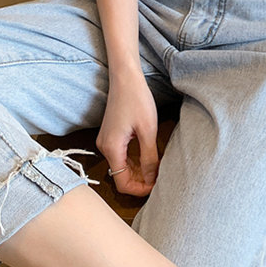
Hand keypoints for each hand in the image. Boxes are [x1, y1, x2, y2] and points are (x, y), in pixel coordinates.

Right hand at [96, 71, 160, 196]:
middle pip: (121, 176)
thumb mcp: (148, 130)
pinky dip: (134, 161)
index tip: (157, 186)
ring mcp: (106, 141)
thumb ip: (149, 157)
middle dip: (141, 181)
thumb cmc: (137, 99)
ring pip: (122, 167)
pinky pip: (122, 156)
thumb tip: (152, 179)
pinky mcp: (111, 136)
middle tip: (161, 179)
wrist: (125, 77)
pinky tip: (149, 158)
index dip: (139, 189)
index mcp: (112, 148)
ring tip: (158, 169)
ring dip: (139, 171)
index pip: (122, 183)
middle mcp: (105, 147)